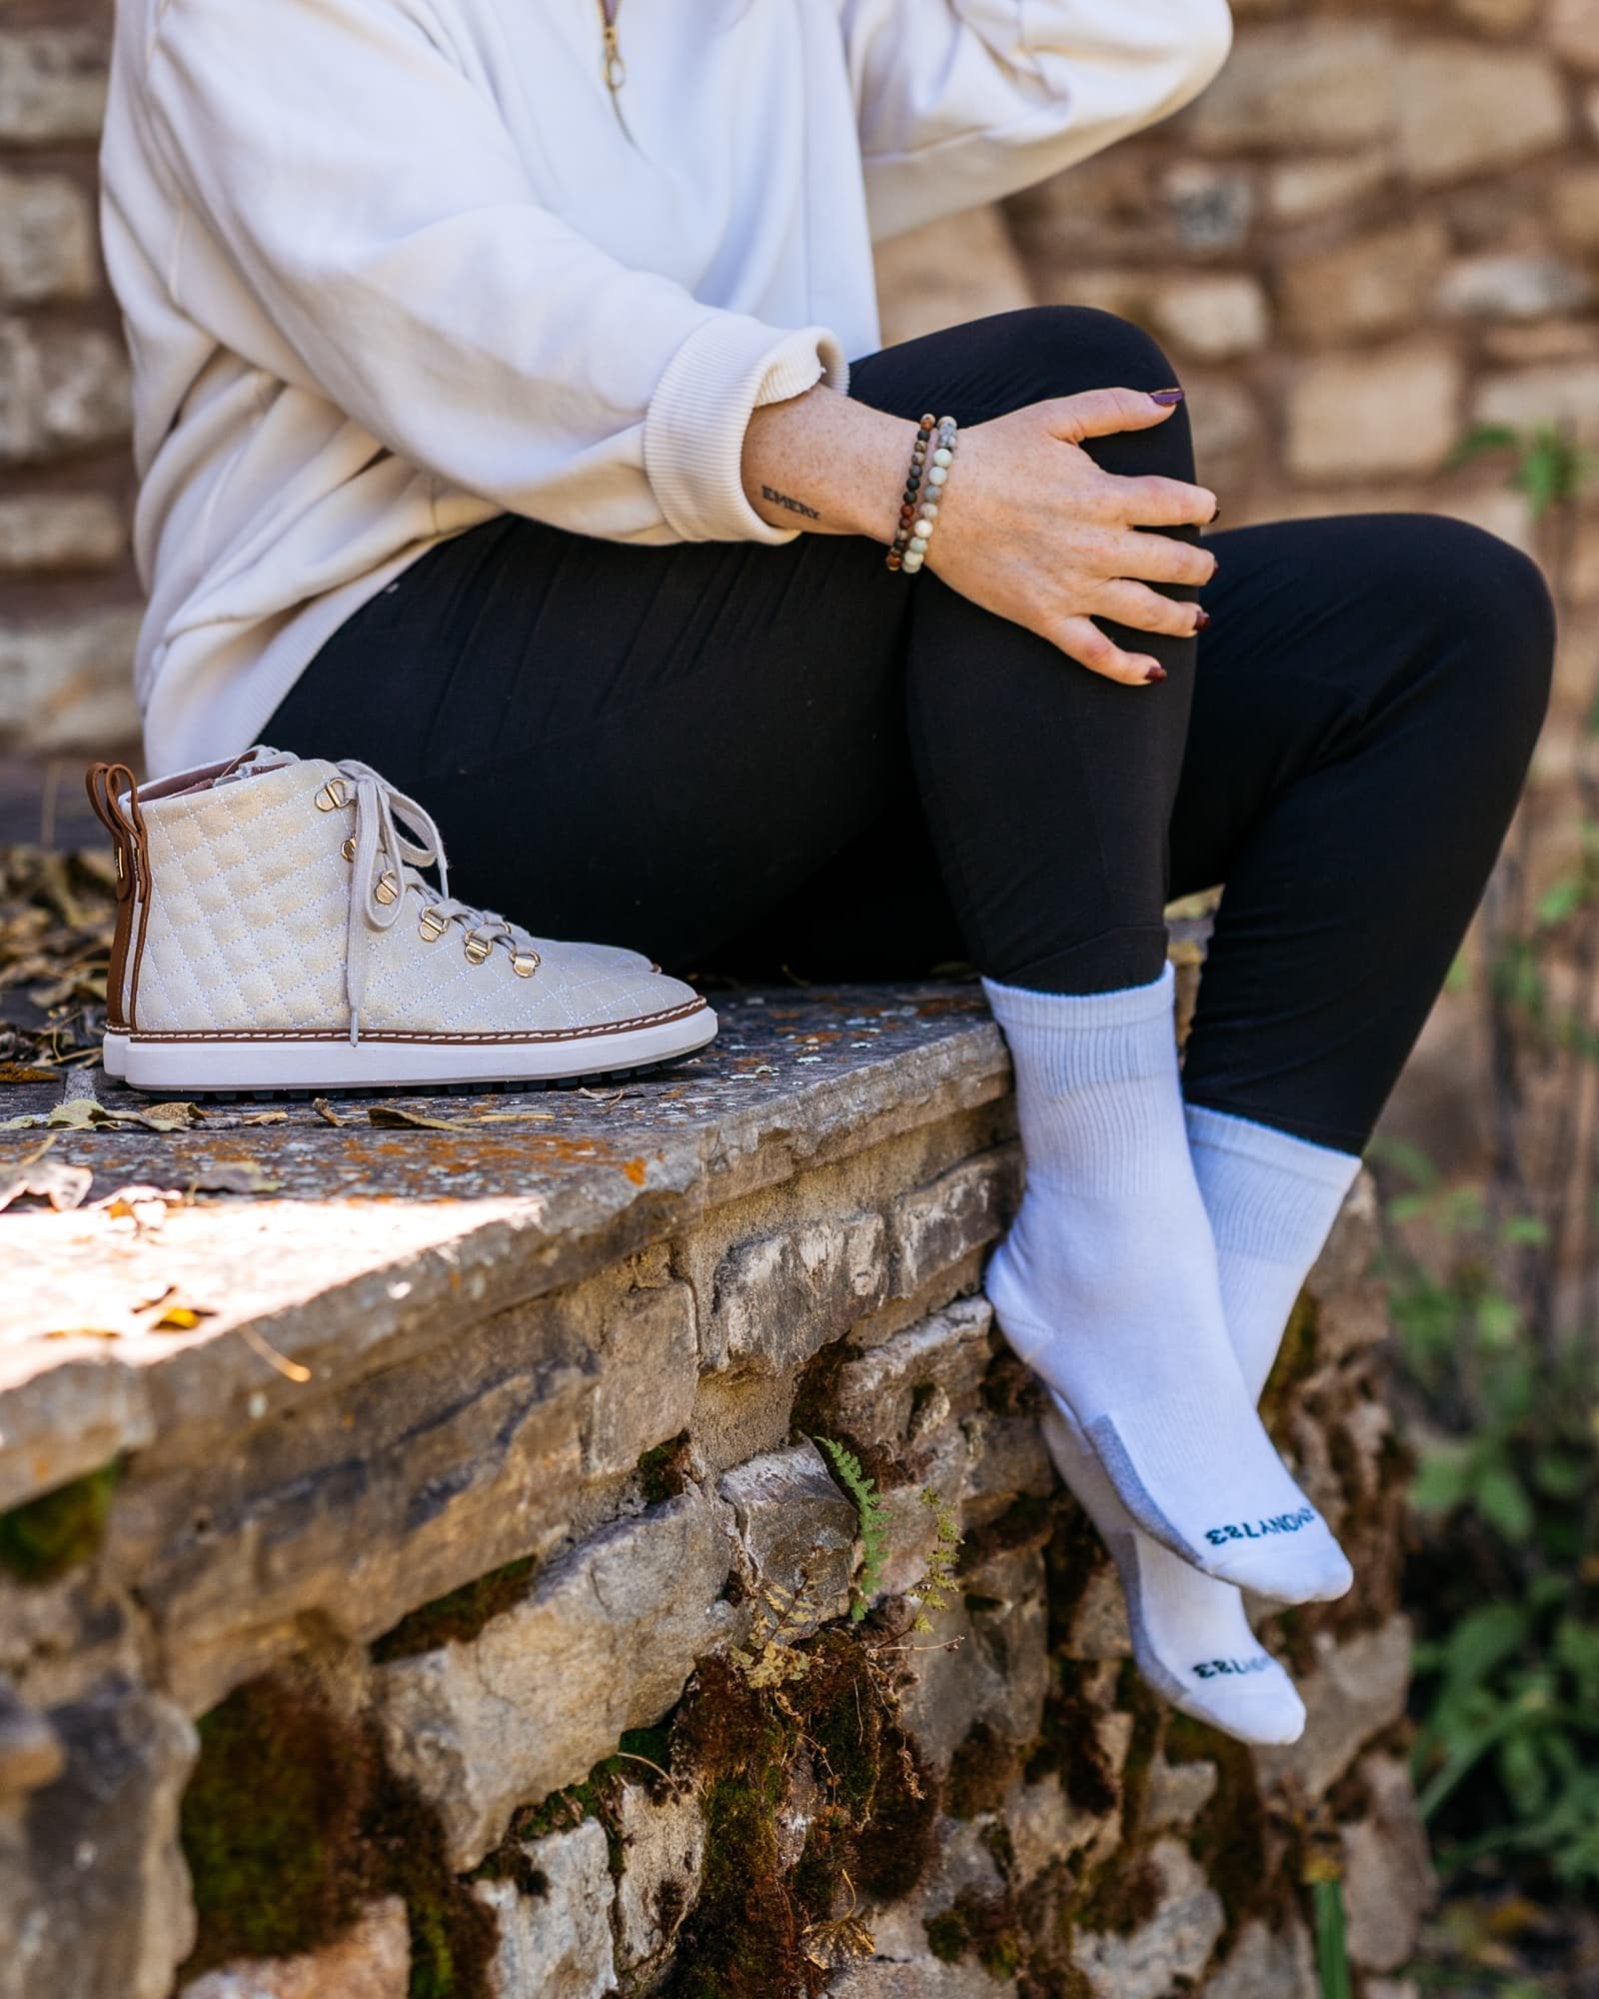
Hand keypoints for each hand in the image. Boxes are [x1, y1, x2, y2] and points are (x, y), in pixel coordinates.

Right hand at [926, 389, 1217, 684]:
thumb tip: (1170, 402)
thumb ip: (1116, 406)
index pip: (1178, 505)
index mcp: (1104, 495)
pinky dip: (1128, 668)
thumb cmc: (992, 451)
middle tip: (1204, 566)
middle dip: (1199, 566)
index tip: (1204, 509)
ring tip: (1198, 618)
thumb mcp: (1055, 417)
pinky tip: (1153, 672)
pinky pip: (1095, 653)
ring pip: (1147, 611)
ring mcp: (1072, 587)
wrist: (930, 498)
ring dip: (1183, 618)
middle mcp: (1097, 546)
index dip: (1200, 507)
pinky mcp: (1044, 617)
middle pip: (1174, 563)